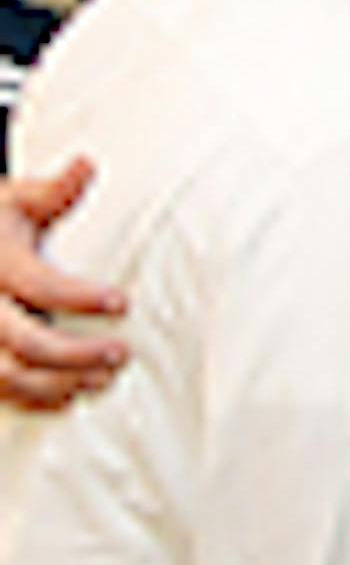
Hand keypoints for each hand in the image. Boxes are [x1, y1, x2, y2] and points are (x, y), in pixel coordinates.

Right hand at [0, 159, 128, 408]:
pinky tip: (68, 396)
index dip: (80, 297)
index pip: (37, 284)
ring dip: (57, 384)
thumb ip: (54, 192)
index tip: (122, 302)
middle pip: (22, 342)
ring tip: (102, 377)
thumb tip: (87, 163)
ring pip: (5, 377)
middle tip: (122, 353)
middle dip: (74, 353)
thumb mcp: (16, 199)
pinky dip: (32, 400)